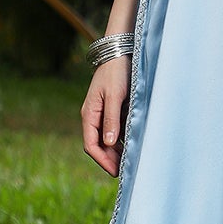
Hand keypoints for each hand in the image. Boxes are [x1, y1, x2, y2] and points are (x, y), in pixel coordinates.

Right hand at [81, 56, 129, 174]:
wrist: (120, 52)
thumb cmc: (117, 72)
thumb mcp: (115, 96)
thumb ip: (112, 118)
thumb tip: (108, 142)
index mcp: (89, 114)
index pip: (91, 145)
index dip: (102, 160)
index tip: (115, 172)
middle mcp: (93, 116)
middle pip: (98, 145)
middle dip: (109, 160)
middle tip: (126, 171)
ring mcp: (102, 113)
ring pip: (106, 139)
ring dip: (116, 152)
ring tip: (130, 163)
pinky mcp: (112, 109)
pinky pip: (114, 130)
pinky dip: (121, 140)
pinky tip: (133, 146)